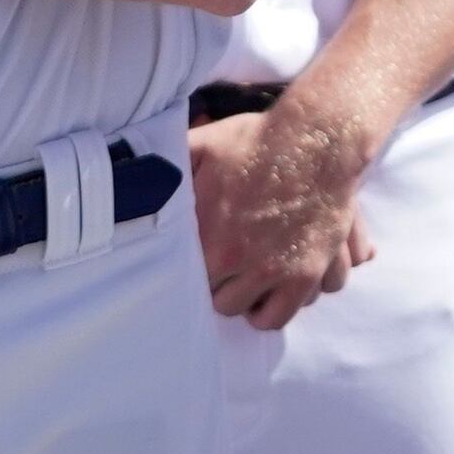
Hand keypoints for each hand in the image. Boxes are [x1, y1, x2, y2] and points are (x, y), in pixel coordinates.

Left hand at [190, 106, 378, 328]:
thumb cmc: (259, 141)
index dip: (197, 272)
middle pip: (224, 305)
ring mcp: (281, 271)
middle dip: (225, 287)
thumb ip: (168, 169)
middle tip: (230, 266)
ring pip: (260, 316)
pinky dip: (287, 302)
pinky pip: (294, 310)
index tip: (205, 258)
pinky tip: (280, 286)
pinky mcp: (312, 272)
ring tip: (253, 280)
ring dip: (255, 300)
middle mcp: (245, 264)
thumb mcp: (204, 146)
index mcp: (213, 242)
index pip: (191, 285)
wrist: (319, 136)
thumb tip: (134, 181)